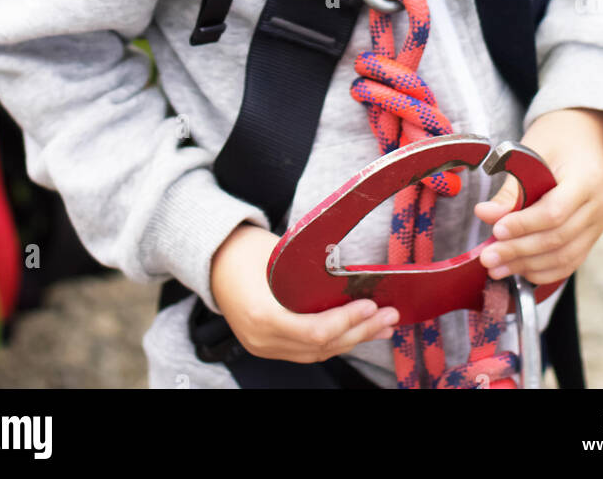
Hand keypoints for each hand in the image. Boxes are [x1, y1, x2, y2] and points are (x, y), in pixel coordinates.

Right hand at [209, 223, 399, 363]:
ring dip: (353, 339)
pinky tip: (356, 332)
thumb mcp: (277, 254)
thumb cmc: (244, 249)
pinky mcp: (268, 346)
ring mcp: (264, 347)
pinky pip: (307, 350)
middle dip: (360, 332)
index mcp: (263, 316)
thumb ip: (309, 272)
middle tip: (389, 316)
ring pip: (317, 352)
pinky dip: (334, 341)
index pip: (315, 332)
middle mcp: (263, 340)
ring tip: (382, 326)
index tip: (371, 305)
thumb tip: (350, 277)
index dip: (347, 322)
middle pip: (321, 346)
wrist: (212, 258)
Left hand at [474, 108, 602, 287]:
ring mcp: (599, 223)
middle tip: (488, 258)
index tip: (496, 231)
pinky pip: (570, 261)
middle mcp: (600, 205)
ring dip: (528, 266)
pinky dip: (544, 270)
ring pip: (565, 257)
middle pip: (559, 239)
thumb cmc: (555, 138)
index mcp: (588, 178)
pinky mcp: (593, 235)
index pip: (555, 212)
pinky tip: (519, 269)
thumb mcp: (530, 152)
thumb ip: (511, 188)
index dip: (524, 225)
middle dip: (519, 251)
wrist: (583, 134)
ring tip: (496, 268)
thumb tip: (485, 215)